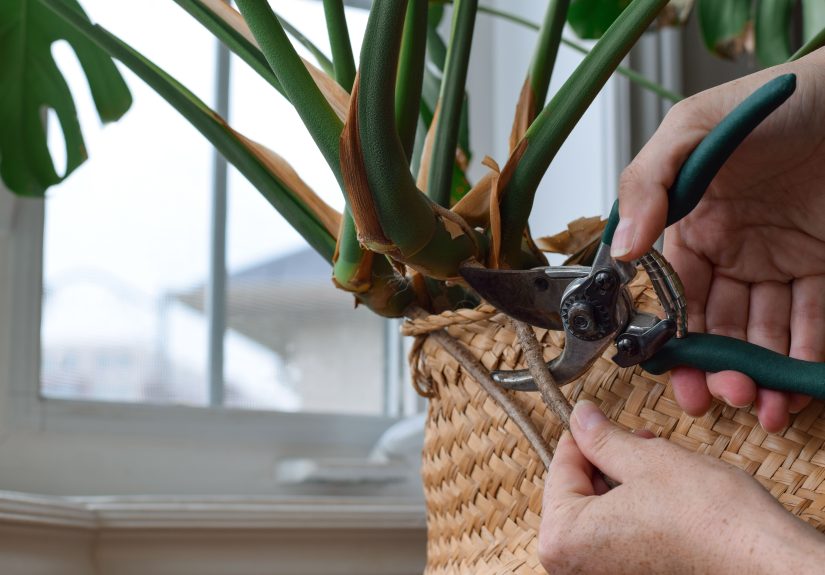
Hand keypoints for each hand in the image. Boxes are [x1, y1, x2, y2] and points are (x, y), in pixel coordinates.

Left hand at [539, 401, 824, 574]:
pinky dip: (636, 512)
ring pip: (601, 514)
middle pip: (578, 494)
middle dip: (606, 462)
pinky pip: (620, 537)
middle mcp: (575, 568)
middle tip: (636, 439)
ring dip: (623, 484)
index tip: (595, 419)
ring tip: (657, 464)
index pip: (559, 470)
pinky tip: (664, 495)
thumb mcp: (644, 459)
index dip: (581, 438)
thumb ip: (601, 438)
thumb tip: (580, 417)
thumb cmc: (707, 518)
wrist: (764, 563)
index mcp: (563, 539)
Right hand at [615, 48, 824, 431]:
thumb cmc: (769, 101)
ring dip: (762, 374)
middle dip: (719, 368)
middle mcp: (733, 251)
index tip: (680, 376)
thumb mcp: (687, 130)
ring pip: (766, 332)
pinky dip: (807, 358)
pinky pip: (815, 320)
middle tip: (726, 397)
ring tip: (764, 407)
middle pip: (720, 324)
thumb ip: (645, 186)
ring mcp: (782, 261)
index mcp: (692, 227)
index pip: (677, 295)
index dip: (677, 339)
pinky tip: (798, 385)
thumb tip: (621, 251)